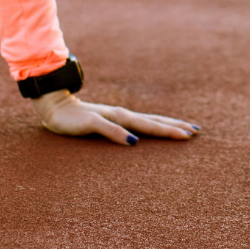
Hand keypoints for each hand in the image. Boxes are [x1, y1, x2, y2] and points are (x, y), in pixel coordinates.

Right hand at [30, 89, 201, 146]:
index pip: (153, 122)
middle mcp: (120, 115)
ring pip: (139, 124)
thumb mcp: (99, 128)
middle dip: (174, 127)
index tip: (192, 131)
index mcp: (123, 118)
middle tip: (196, 132)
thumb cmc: (77, 118)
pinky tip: (133, 141)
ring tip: (180, 134)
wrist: (53, 106)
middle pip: (152, 122)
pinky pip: (108, 128)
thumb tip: (135, 142)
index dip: (172, 126)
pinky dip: (121, 134)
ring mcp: (107, 117)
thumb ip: (115, 133)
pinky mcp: (91, 121)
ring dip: (160, 128)